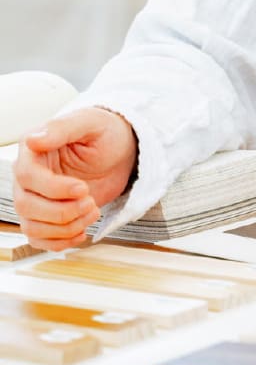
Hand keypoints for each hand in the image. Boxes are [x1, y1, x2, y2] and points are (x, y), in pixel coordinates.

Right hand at [13, 107, 137, 250]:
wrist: (119, 151)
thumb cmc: (104, 132)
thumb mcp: (90, 122)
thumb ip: (62, 128)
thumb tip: (32, 140)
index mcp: (33, 150)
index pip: (27, 176)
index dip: (54, 188)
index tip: (83, 189)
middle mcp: (28, 176)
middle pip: (26, 205)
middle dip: (62, 211)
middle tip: (91, 203)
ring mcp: (35, 198)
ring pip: (32, 226)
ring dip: (65, 227)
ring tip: (92, 211)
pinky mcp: (46, 216)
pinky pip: (40, 239)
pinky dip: (61, 242)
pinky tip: (82, 230)